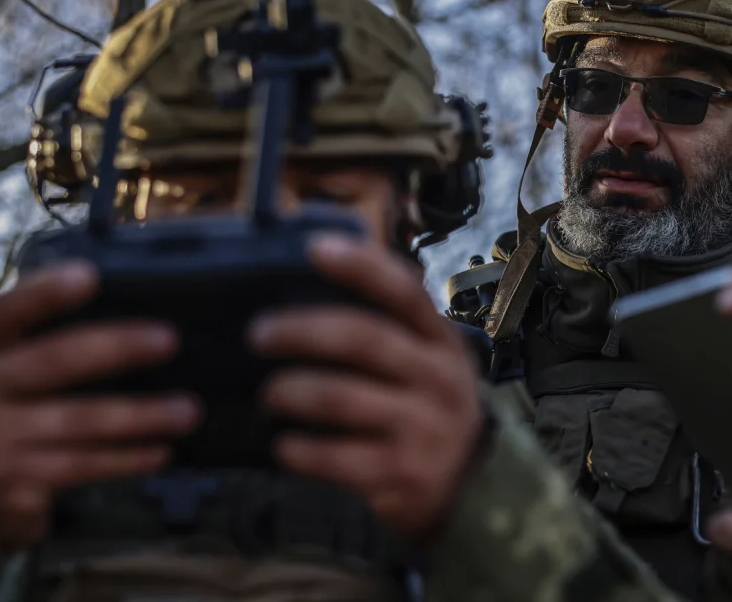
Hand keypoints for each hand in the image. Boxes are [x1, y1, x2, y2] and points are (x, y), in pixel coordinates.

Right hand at [0, 262, 200, 549]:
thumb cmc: (8, 408)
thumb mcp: (11, 369)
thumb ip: (50, 341)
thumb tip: (141, 318)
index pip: (8, 312)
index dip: (45, 293)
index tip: (88, 276)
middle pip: (52, 361)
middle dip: (116, 348)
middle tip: (169, 339)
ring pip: (79, 421)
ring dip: (140, 415)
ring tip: (187, 410)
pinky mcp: (11, 484)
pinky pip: (82, 465)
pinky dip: (126, 458)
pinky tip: (161, 450)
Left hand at [251, 234, 483, 539]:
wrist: (472, 483)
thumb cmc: (428, 406)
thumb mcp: (426, 360)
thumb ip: (386, 326)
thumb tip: (311, 277)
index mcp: (440, 341)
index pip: (404, 291)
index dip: (362, 266)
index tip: (316, 248)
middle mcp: (437, 378)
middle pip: (363, 339)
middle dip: (301, 331)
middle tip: (259, 334)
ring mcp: (424, 428)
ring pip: (342, 398)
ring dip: (293, 391)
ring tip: (270, 393)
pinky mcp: (403, 474)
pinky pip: (338, 458)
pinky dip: (301, 451)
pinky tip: (284, 446)